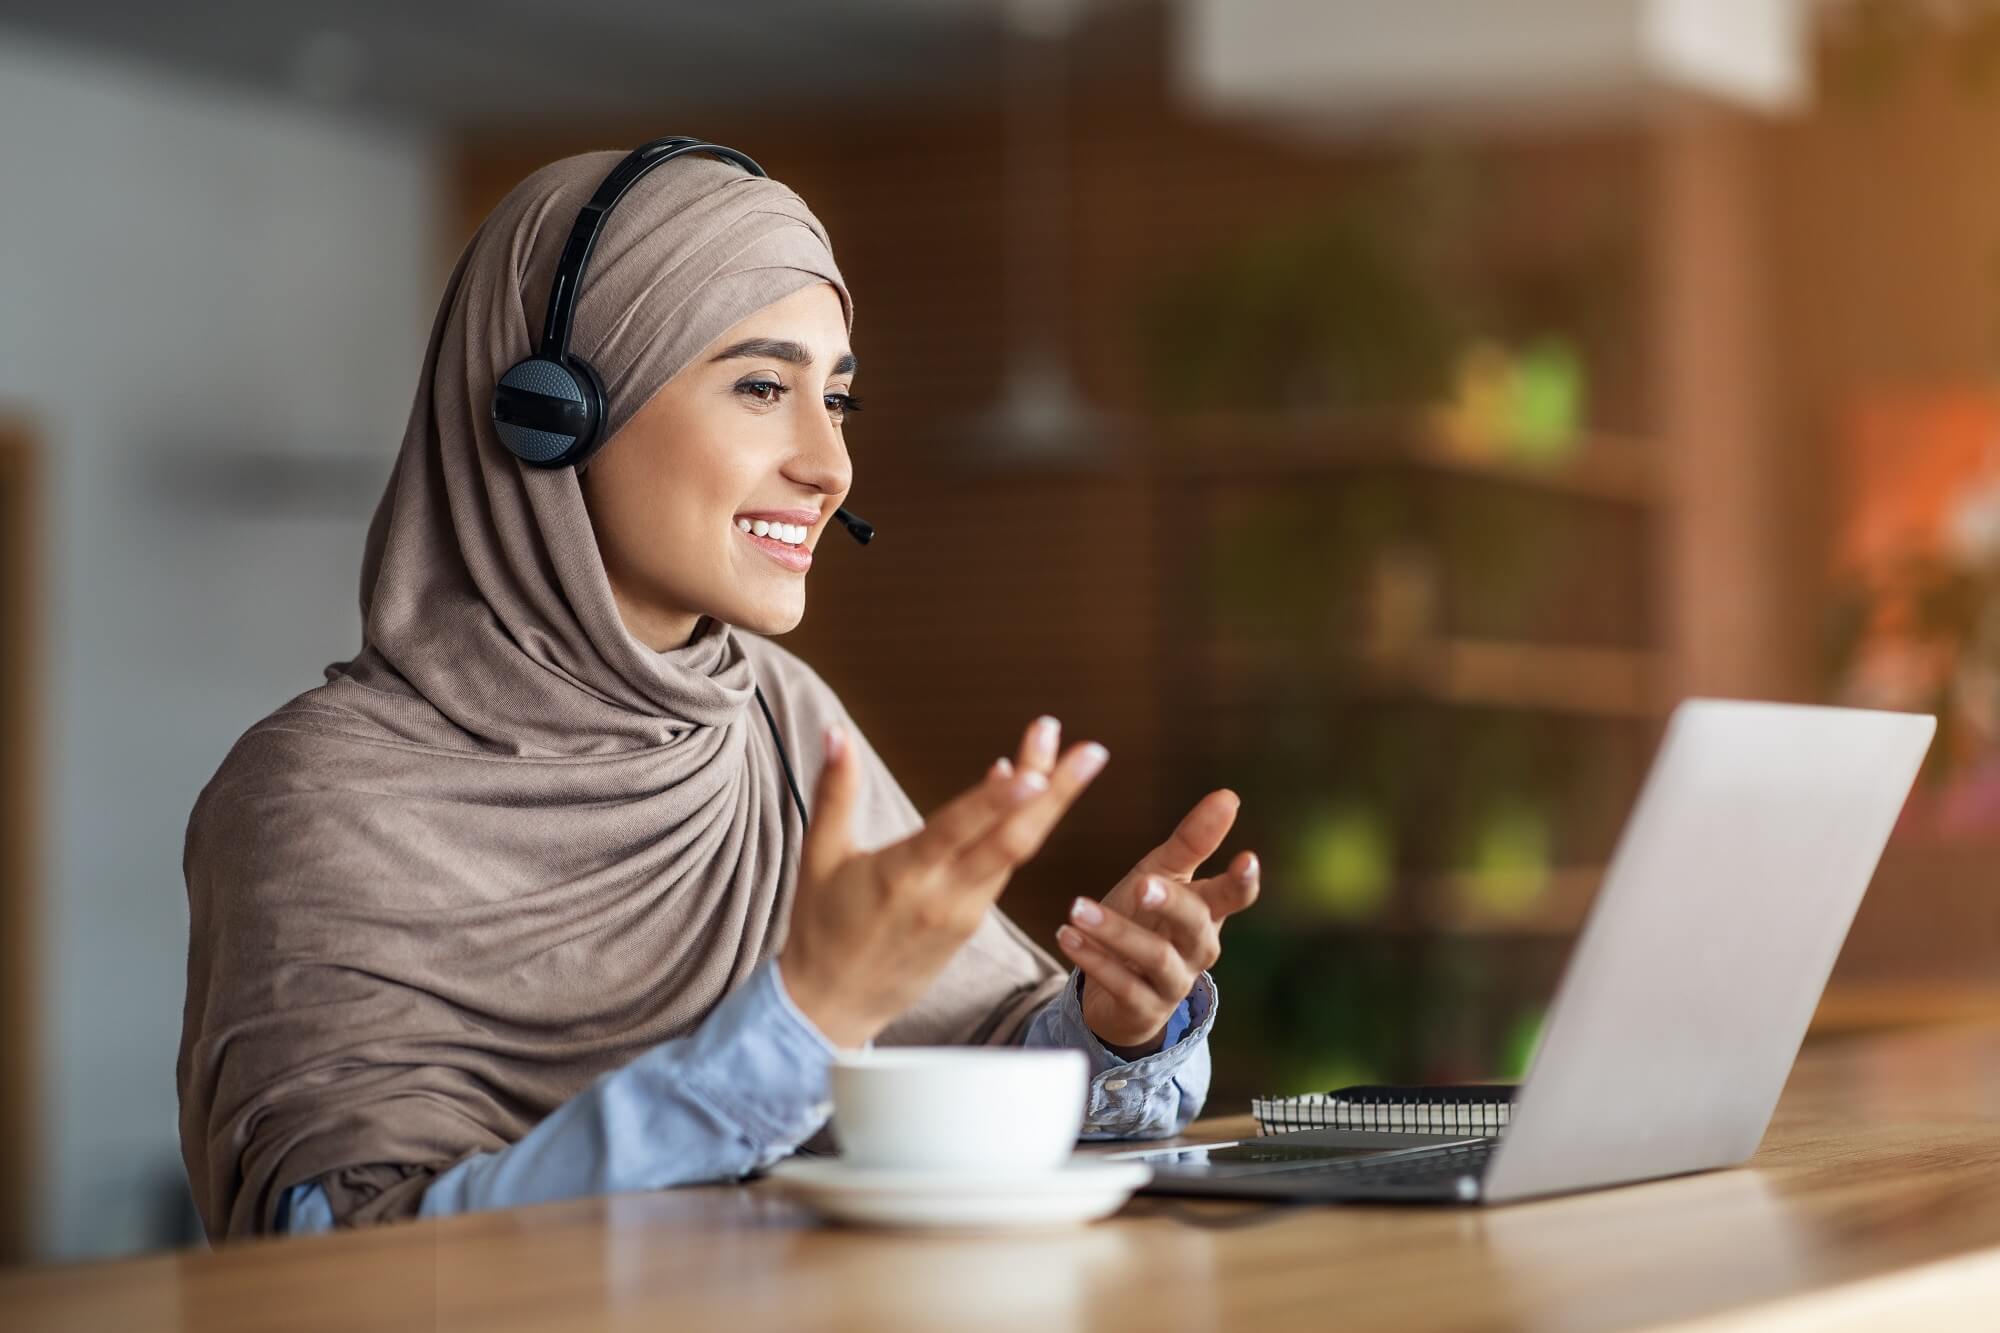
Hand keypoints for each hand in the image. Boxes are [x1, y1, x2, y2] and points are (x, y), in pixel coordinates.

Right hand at [778, 718, 1109, 1047]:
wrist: (832, 1007)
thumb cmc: (820, 928)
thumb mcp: (819, 856)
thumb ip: (835, 791)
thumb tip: (835, 733)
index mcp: (902, 875)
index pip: (958, 830)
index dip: (998, 801)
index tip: (1033, 770)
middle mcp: (942, 896)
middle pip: (1013, 840)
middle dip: (1057, 791)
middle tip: (1090, 751)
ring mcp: (963, 913)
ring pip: (1018, 853)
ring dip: (1048, 803)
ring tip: (1072, 757)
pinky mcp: (972, 925)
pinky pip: (1004, 869)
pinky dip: (1021, 828)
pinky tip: (1031, 792)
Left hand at [1013, 719, 1257, 1055]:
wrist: (1116, 989)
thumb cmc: (1146, 920)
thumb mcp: (1162, 875)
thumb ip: (1193, 840)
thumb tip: (1228, 795)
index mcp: (1207, 912)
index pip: (1233, 897)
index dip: (1242, 881)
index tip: (1247, 858)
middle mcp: (1198, 949)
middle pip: (1195, 925)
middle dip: (1172, 903)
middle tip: (1143, 884)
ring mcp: (1173, 982)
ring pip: (1155, 957)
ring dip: (1115, 932)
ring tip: (1076, 908)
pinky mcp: (1143, 1009)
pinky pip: (1122, 985)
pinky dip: (1094, 960)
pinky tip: (1067, 935)